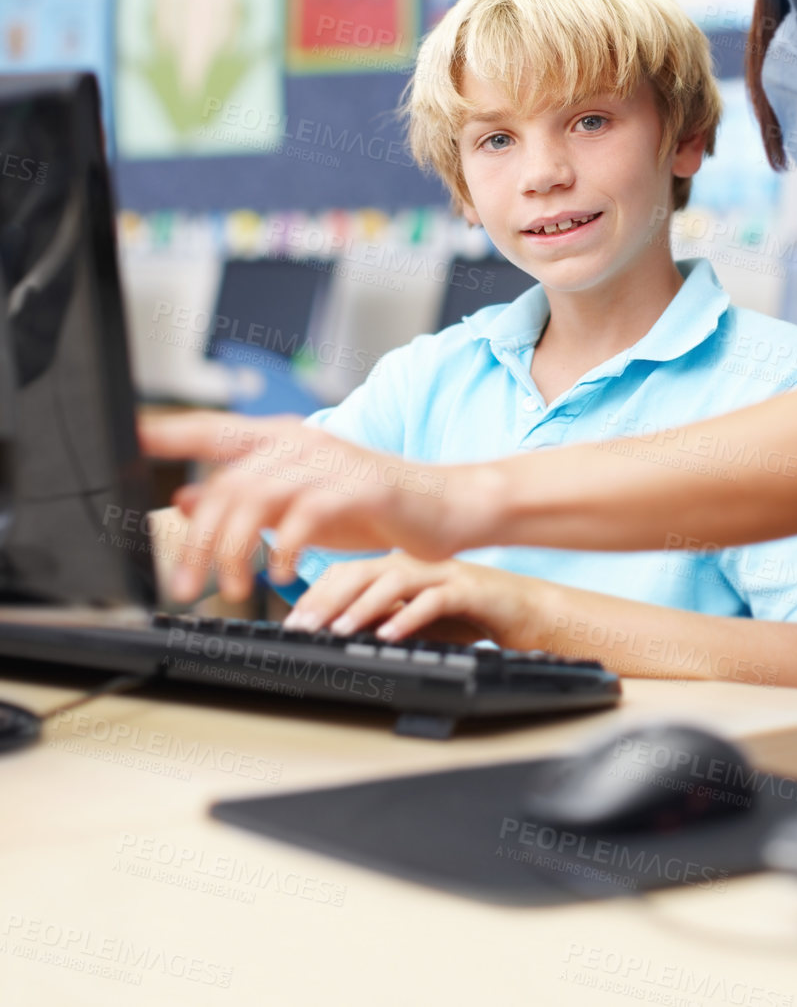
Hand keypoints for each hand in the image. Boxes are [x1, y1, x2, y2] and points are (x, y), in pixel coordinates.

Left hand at [144, 412, 449, 603]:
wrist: (444, 506)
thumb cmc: (371, 504)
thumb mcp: (298, 502)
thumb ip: (245, 497)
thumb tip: (184, 498)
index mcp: (285, 440)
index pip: (215, 428)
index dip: (172, 431)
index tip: (131, 437)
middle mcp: (303, 442)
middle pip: (228, 482)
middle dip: (199, 539)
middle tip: (186, 584)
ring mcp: (332, 462)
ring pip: (258, 497)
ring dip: (235, 550)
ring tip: (233, 588)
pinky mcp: (360, 487)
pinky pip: (305, 515)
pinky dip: (284, 548)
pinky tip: (280, 572)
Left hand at [283, 553, 550, 648]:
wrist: (527, 610)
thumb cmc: (468, 614)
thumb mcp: (412, 617)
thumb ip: (378, 620)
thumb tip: (334, 636)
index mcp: (398, 566)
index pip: (346, 571)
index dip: (316, 594)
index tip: (293, 623)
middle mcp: (417, 563)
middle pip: (362, 570)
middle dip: (328, 598)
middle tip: (303, 626)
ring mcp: (443, 573)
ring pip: (395, 580)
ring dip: (364, 605)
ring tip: (341, 629)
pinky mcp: (470, 589)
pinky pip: (435, 599)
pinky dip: (411, 616)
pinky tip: (391, 634)